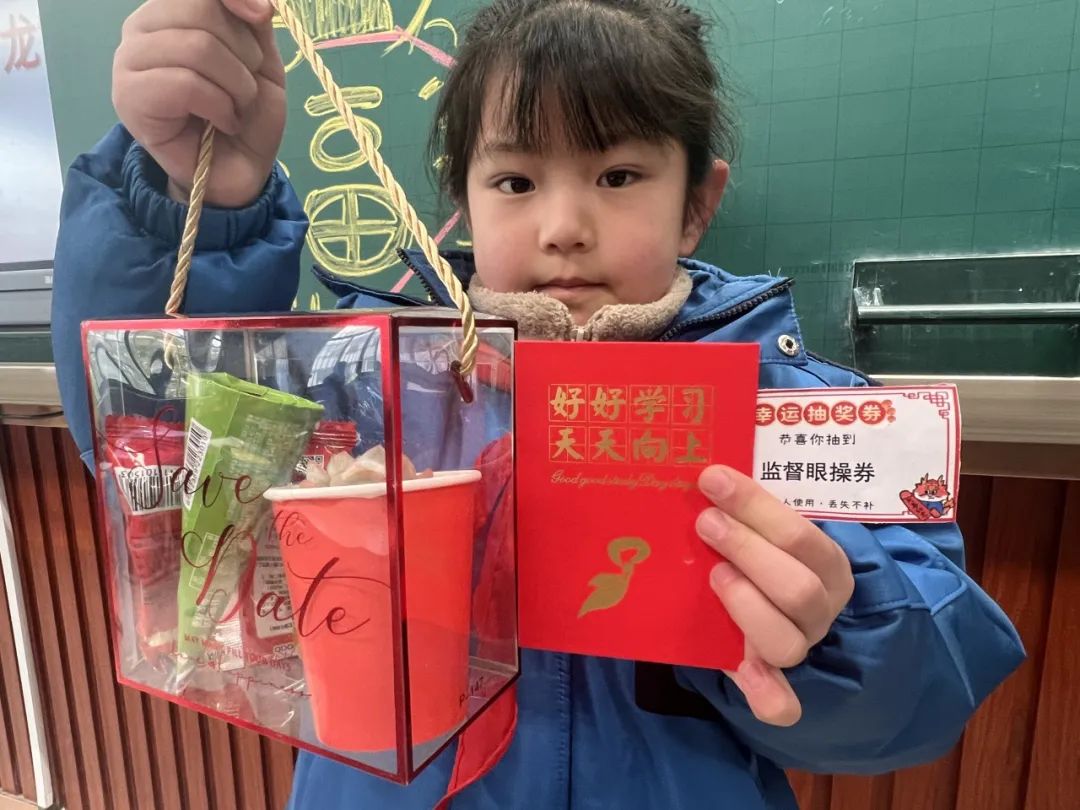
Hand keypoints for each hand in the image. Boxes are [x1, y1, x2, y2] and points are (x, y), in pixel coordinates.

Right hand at [112, 0, 285, 207]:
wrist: (237, 173)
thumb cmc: (244, 115)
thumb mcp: (260, 60)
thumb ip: (250, 20)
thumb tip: (258, 2)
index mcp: (169, 13)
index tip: (262, 16)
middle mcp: (141, 29)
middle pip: (200, 12)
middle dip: (242, 53)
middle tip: (245, 89)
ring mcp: (128, 62)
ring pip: (197, 47)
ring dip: (236, 85)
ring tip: (235, 109)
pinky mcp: (129, 97)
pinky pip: (185, 83)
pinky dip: (220, 106)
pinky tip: (222, 123)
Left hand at [696, 466, 853, 726]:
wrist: (777, 594)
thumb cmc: (762, 548)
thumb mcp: (765, 524)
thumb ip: (745, 506)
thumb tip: (704, 471)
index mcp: (827, 563)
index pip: (801, 536)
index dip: (755, 506)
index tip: (713, 479)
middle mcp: (821, 607)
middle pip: (797, 588)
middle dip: (747, 550)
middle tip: (705, 523)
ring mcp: (799, 644)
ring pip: (786, 640)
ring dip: (746, 605)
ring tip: (712, 574)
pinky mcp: (772, 678)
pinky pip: (781, 702)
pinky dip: (768, 695)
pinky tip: (748, 677)